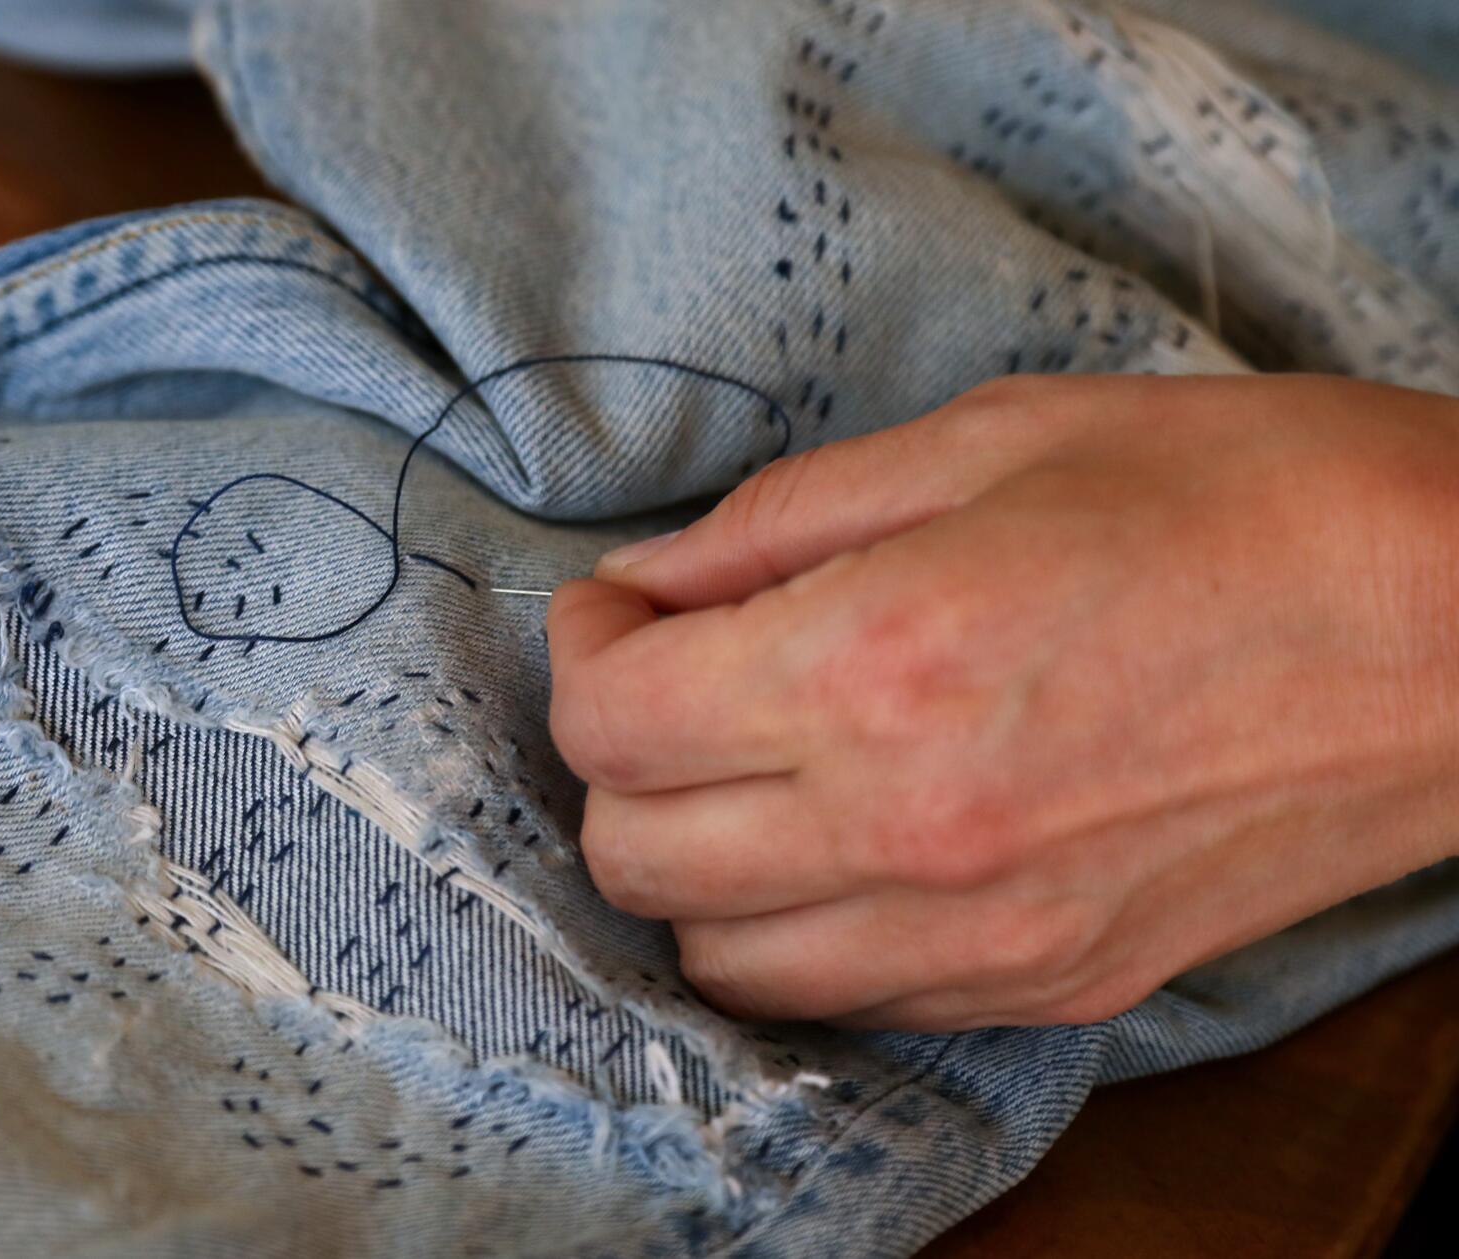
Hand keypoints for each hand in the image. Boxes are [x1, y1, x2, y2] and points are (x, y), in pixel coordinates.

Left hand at [547, 375, 1458, 1030]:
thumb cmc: (1245, 497)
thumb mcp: (990, 439)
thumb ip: (779, 524)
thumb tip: (649, 584)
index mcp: (879, 666)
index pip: (610, 722)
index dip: (579, 651)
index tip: (620, 608)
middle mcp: (909, 829)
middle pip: (632, 856)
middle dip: (613, 761)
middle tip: (669, 677)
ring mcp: (983, 935)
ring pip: (719, 960)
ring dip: (694, 862)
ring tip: (748, 767)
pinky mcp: (1050, 988)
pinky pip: (846, 1001)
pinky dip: (800, 932)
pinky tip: (843, 841)